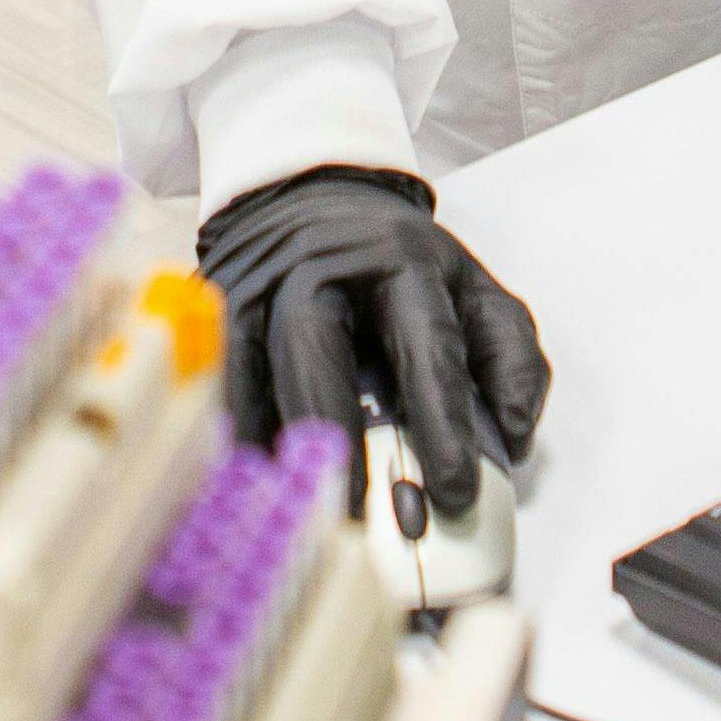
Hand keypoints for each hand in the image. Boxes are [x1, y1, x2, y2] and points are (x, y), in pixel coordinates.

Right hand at [194, 165, 552, 505]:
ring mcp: (254, 284)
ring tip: (295, 521)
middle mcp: (317, 265)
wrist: (314, 199)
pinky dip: (229, 440)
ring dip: (270, 449)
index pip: (424, 342)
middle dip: (333, 435)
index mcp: (400, 258)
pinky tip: (248, 491)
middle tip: (355, 516)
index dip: (442, 420)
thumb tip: (511, 437)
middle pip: (313, 347)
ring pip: (247, 369)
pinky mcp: (209, 308)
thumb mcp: (470, 289)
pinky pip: (212, 383)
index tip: (455, 490)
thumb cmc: (397, 265)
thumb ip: (509, 358)